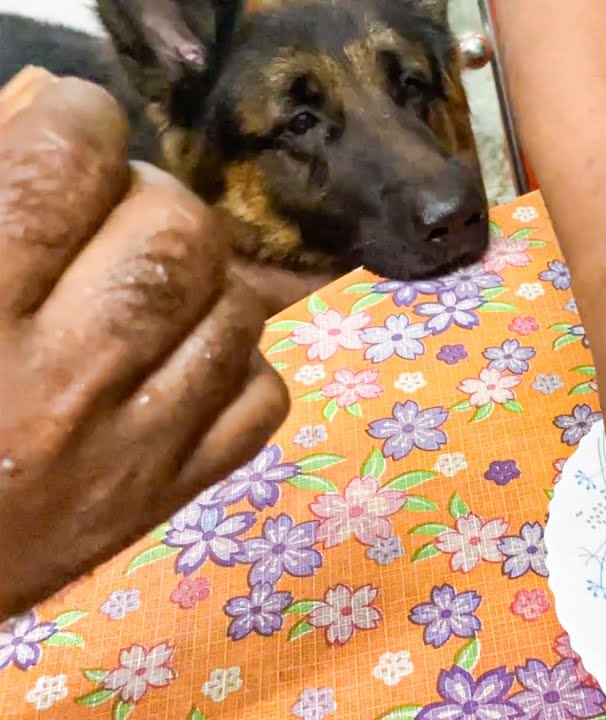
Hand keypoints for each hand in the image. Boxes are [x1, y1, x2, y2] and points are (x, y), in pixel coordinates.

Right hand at [0, 68, 288, 613]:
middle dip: (154, 196)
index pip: (61, 170)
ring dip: (203, 278)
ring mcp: (130, 447)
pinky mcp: (169, 495)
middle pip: (176, 235)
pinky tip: (187, 357)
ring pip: (235, 311)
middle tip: (119, 208)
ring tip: (154, 283)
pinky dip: (237, 363)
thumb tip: (44, 118)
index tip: (71, 120)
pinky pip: (259, 400)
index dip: (78, 119)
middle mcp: (58, 379)